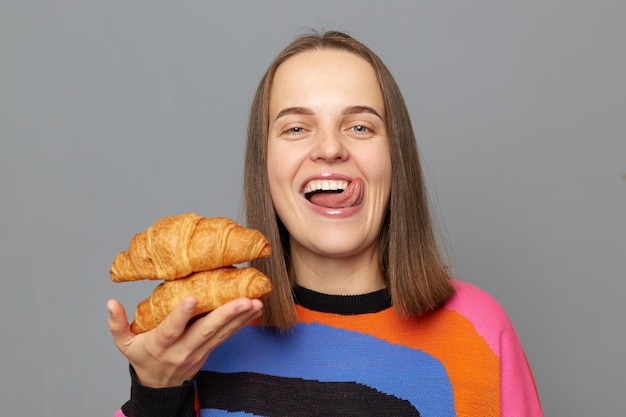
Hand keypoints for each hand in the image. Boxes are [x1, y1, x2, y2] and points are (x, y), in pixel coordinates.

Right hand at [107, 296, 262, 387]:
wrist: (159, 386)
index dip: (181, 315)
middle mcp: (182, 349)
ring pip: (221, 333)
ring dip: (240, 317)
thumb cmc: (142, 357)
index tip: (192, 298)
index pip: (171, 330)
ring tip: (255, 302)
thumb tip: (111, 303)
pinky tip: (254, 310)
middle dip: (226, 315)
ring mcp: (198, 351)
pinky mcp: (209, 350)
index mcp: (160, 345)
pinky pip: (227, 336)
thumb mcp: (124, 343)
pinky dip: (241, 323)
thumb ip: (117, 324)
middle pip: (205, 331)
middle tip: (243, 300)